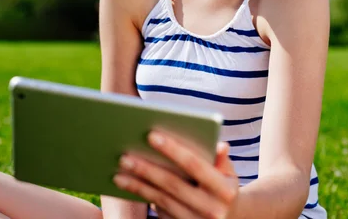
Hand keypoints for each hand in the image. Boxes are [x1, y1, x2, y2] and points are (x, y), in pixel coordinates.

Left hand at [114, 131, 238, 218]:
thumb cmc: (224, 186)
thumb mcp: (229, 172)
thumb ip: (222, 159)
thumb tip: (221, 146)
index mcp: (224, 190)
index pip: (194, 165)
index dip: (173, 150)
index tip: (151, 135)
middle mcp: (211, 209)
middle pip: (172, 185)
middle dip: (146, 169)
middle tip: (124, 156)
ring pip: (161, 200)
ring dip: (138, 185)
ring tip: (119, 172)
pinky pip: (159, 212)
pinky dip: (143, 197)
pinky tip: (128, 185)